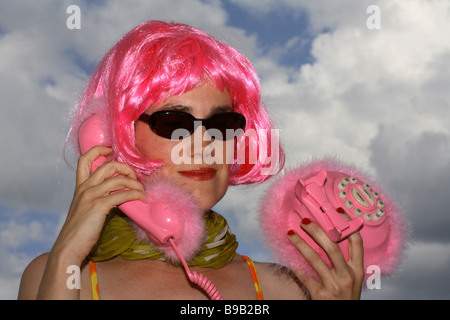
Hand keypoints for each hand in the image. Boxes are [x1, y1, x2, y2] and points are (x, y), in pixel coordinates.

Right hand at [52, 146, 145, 262]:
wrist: (68, 247)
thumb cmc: (78, 231)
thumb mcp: (84, 209)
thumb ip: (96, 198)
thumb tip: (117, 193)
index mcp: (80, 187)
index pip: (85, 160)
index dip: (98, 150)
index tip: (110, 150)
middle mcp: (85, 188)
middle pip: (108, 165)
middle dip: (125, 168)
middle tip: (134, 177)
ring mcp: (91, 196)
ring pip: (118, 179)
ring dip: (134, 182)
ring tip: (141, 189)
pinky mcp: (99, 206)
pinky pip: (122, 194)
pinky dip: (135, 194)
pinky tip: (140, 197)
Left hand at [287, 218, 363, 299]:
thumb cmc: (345, 299)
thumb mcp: (352, 281)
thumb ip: (345, 264)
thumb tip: (331, 240)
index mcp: (357, 271)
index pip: (356, 243)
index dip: (348, 225)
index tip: (337, 212)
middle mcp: (347, 276)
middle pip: (333, 247)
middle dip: (318, 231)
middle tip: (305, 221)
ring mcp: (335, 286)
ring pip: (315, 259)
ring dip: (301, 244)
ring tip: (290, 234)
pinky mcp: (321, 296)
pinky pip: (305, 276)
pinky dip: (296, 267)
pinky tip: (289, 258)